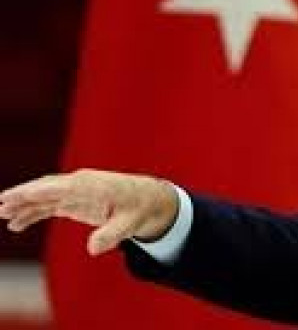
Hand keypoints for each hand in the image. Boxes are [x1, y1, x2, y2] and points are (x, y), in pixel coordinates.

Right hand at [0, 169, 178, 255]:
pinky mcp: (73, 200)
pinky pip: (48, 205)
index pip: (60, 186)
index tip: (17, 195)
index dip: (39, 191)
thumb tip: (93, 249)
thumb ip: (112, 234)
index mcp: (92, 185)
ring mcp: (75, 191)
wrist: (147, 199)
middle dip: (23, 195)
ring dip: (22, 205)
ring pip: (43, 196)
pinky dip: (32, 212)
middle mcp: (79, 184)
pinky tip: (16, 224)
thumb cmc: (139, 207)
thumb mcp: (130, 223)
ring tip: (2, 215)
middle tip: (0, 204)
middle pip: (46, 188)